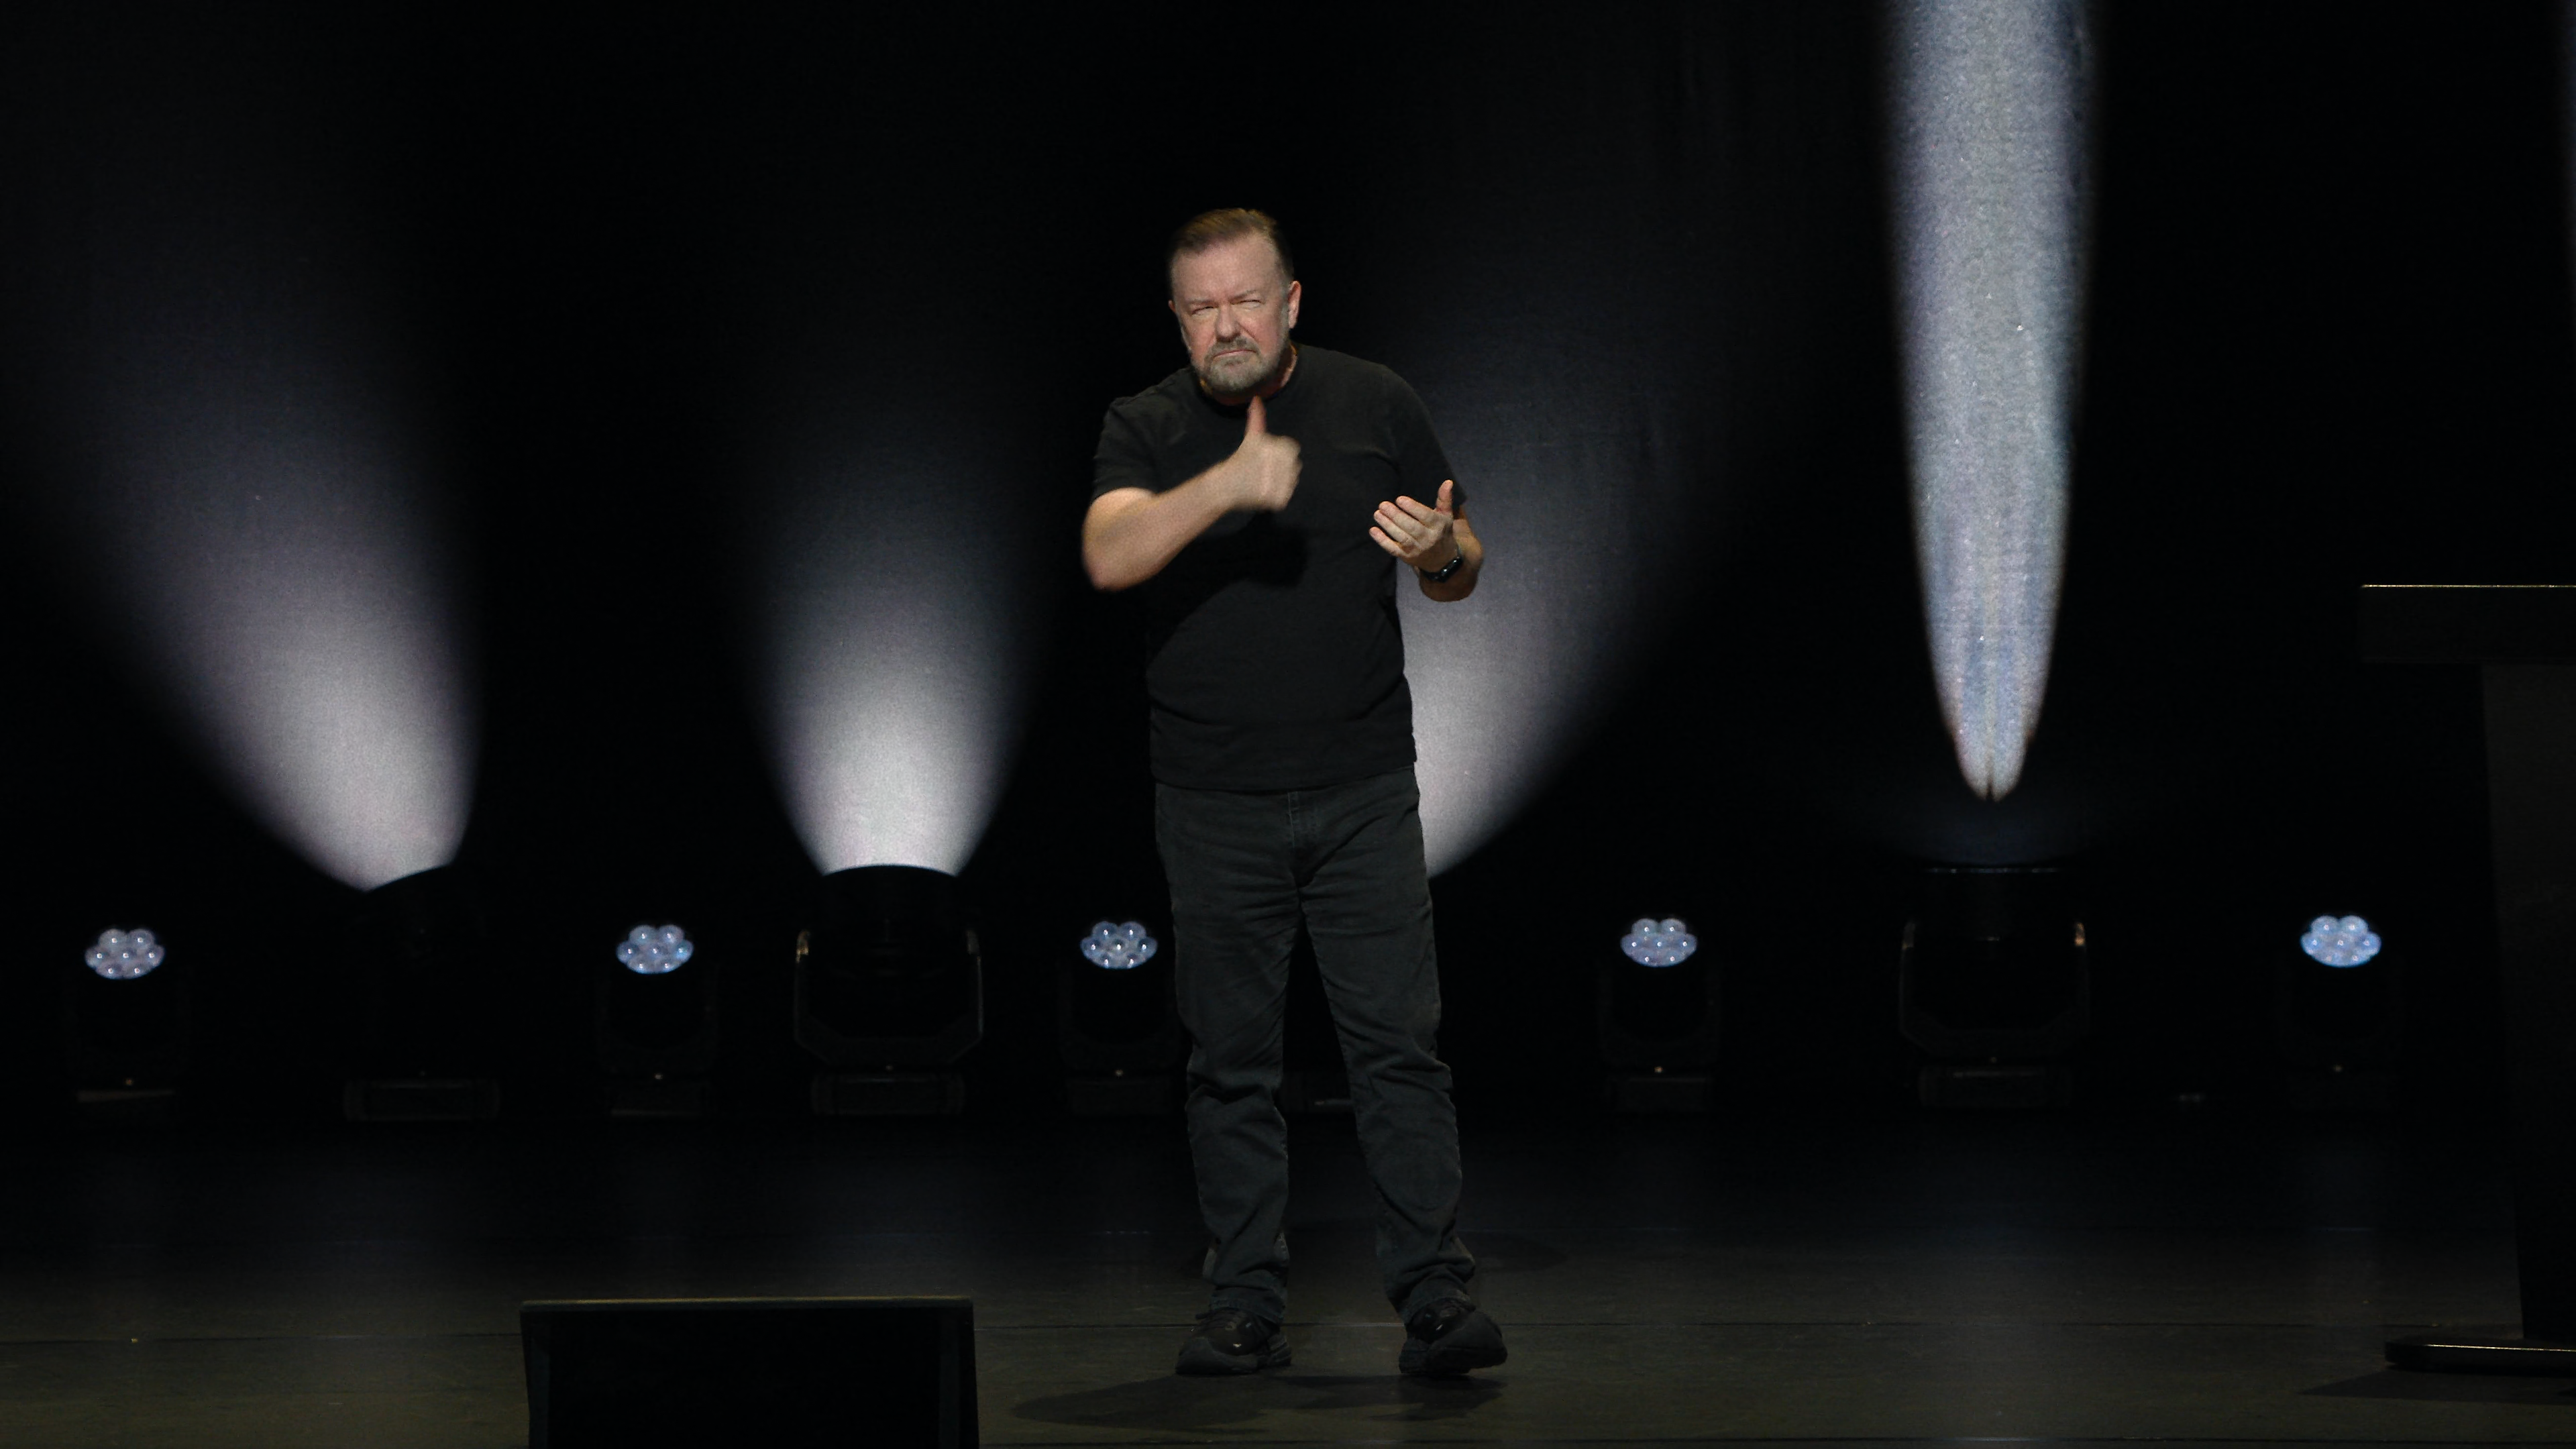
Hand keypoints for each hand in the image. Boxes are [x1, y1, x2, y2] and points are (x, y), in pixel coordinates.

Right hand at [1227, 395, 1299, 510]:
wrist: (1225, 485)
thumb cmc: (1239, 459)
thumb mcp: (1251, 437)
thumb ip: (1257, 418)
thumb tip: (1257, 398)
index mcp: (1281, 447)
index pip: (1291, 449)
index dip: (1277, 454)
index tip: (1263, 459)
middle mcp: (1284, 464)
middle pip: (1293, 465)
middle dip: (1280, 468)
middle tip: (1261, 471)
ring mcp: (1282, 483)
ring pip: (1291, 481)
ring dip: (1280, 483)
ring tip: (1261, 481)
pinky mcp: (1280, 500)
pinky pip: (1285, 498)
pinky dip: (1275, 498)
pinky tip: (1262, 493)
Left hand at [1371, 480, 1458, 569]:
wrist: (1442, 559)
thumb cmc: (1441, 531)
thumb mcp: (1446, 516)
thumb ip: (1444, 499)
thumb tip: (1448, 482)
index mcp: (1438, 526)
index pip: (1425, 516)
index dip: (1412, 508)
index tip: (1399, 499)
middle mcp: (1428, 538)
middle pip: (1411, 527)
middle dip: (1396, 516)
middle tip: (1383, 505)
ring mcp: (1416, 549)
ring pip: (1401, 537)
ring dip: (1388, 526)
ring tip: (1377, 513)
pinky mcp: (1406, 556)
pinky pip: (1393, 549)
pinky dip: (1382, 541)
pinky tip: (1373, 530)